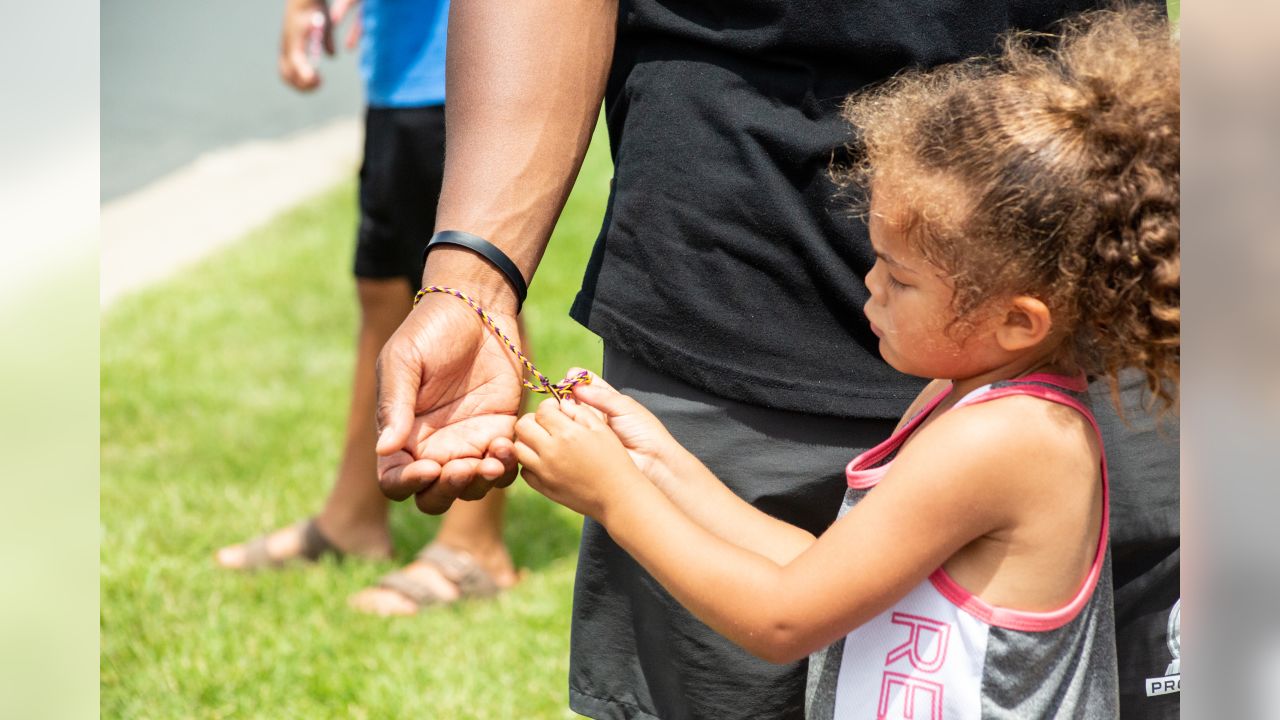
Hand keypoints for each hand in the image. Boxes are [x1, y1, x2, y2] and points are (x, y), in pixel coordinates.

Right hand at [278, 0, 361, 90]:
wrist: (301, 3)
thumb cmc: (314, 11)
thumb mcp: (324, 23)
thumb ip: (327, 38)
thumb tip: (332, 56)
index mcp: (295, 39)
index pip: (297, 61)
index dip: (306, 73)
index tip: (318, 80)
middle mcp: (286, 47)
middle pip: (288, 73)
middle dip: (303, 83)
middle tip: (320, 83)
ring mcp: (284, 50)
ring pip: (286, 75)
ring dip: (300, 84)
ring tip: (317, 84)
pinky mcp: (285, 53)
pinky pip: (287, 72)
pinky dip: (298, 80)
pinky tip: (311, 80)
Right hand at [375, 292, 523, 513]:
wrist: (476, 308)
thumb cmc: (430, 331)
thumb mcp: (403, 362)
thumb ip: (395, 406)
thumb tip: (384, 452)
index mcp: (401, 436)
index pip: (396, 480)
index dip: (408, 484)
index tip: (428, 468)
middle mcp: (433, 448)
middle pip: (434, 497)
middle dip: (448, 491)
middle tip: (464, 466)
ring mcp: (468, 443)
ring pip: (472, 489)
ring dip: (481, 484)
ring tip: (494, 458)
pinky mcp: (500, 432)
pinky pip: (505, 467)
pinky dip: (508, 466)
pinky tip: (509, 443)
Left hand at [515, 398, 644, 519]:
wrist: (617, 496)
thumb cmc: (614, 460)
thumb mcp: (602, 430)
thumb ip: (580, 412)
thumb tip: (562, 404)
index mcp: (567, 433)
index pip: (542, 410)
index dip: (549, 406)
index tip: (557, 410)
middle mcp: (551, 451)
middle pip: (522, 426)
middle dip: (532, 420)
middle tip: (546, 424)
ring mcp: (544, 471)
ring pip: (518, 448)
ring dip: (528, 441)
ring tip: (544, 442)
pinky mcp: (543, 487)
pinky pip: (525, 471)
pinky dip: (531, 464)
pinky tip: (546, 461)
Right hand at [564, 370, 681, 484]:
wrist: (652, 462)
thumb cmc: (646, 433)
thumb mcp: (625, 407)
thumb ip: (601, 396)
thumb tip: (578, 386)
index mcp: (609, 401)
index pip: (588, 385)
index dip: (577, 379)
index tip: (569, 377)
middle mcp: (597, 415)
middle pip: (574, 399)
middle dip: (565, 393)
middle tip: (559, 391)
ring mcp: (588, 431)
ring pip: (569, 416)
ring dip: (562, 409)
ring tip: (559, 405)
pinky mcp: (583, 448)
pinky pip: (570, 434)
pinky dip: (563, 427)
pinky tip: (561, 422)